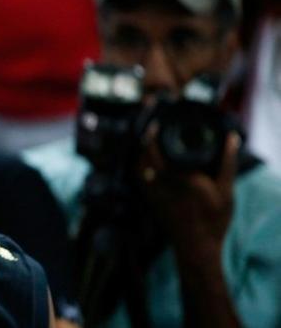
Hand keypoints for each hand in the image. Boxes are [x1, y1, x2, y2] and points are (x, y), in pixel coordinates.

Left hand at [138, 123, 238, 254]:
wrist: (196, 248)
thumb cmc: (212, 220)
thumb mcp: (225, 191)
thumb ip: (227, 163)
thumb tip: (231, 139)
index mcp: (178, 176)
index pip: (157, 149)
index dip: (154, 133)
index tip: (158, 122)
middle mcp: (160, 183)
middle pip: (144, 155)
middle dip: (147, 139)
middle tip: (154, 128)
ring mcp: (152, 193)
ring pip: (139, 166)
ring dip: (142, 152)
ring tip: (150, 141)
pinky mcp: (150, 201)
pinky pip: (140, 178)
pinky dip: (141, 166)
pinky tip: (147, 161)